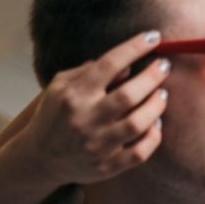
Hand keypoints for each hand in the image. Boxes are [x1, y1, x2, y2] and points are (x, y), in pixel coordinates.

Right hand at [9, 31, 169, 186]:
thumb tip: (127, 63)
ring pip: (137, 123)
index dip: (135, 48)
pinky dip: (153, 137)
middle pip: (128, 95)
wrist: (40, 158)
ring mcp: (97, 145)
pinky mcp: (107, 166)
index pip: (109, 64)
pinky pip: (139, 153)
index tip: (153, 38)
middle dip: (152, 77)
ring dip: (156, 106)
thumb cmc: (56, 115)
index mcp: (73, 95)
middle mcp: (85, 119)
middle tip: (164, 66)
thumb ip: (90, 71)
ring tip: (162, 94)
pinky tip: (156, 124)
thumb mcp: (62, 86)